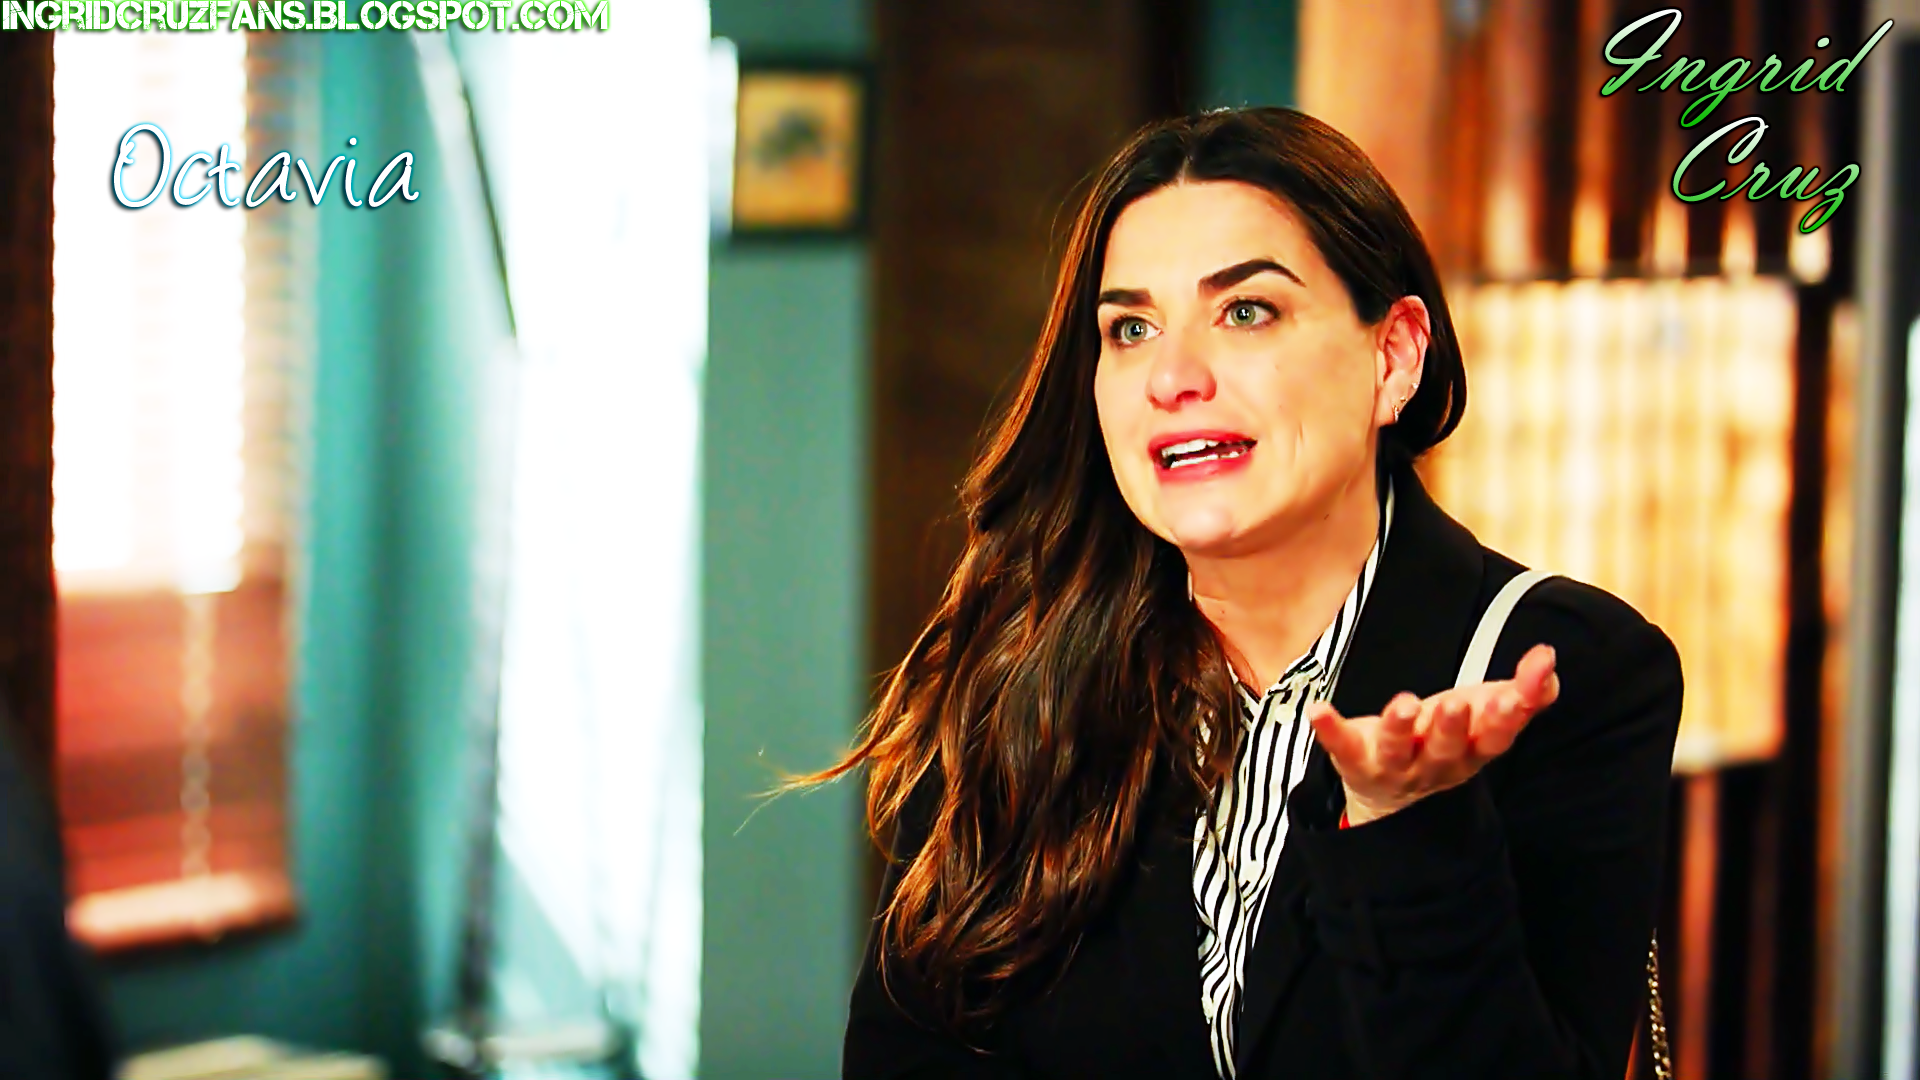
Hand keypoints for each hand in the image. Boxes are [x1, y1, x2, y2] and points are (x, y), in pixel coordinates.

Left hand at [1307, 644, 1559, 825]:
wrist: (1391, 791)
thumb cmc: (1445, 739)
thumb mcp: (1484, 717)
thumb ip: (1523, 693)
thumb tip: (1550, 662)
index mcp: (1473, 751)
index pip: (1495, 737)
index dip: (1509, 718)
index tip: (1519, 695)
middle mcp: (1436, 763)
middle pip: (1448, 749)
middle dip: (1454, 727)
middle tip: (1458, 703)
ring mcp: (1394, 765)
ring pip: (1398, 751)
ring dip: (1400, 726)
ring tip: (1402, 703)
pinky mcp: (1356, 761)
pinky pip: (1342, 747)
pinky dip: (1330, 729)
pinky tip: (1318, 710)